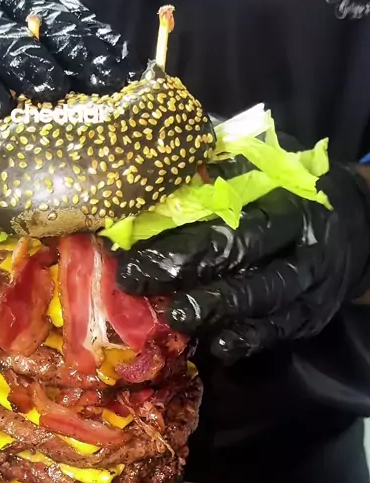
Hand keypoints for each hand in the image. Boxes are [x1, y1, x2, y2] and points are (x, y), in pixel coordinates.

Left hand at [116, 165, 369, 361]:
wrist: (361, 228)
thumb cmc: (298, 194)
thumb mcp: (273, 165)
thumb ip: (228, 157)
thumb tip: (176, 137)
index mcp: (286, 201)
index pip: (231, 217)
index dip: (183, 233)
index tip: (134, 247)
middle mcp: (299, 243)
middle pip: (241, 256)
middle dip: (186, 269)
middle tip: (136, 281)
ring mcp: (308, 284)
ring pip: (262, 298)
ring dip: (216, 309)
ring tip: (176, 317)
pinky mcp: (310, 316)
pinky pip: (278, 331)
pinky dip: (248, 339)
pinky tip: (217, 346)